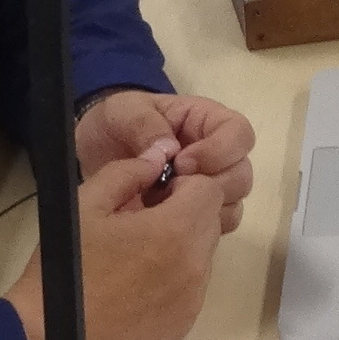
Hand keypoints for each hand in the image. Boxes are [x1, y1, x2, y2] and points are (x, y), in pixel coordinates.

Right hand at [5, 157, 234, 339]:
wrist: (49, 339)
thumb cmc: (66, 267)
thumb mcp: (86, 205)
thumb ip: (127, 173)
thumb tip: (157, 158)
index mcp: (176, 230)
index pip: (209, 189)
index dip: (183, 185)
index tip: (152, 196)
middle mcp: (195, 266)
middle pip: (210, 223)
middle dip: (185, 214)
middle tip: (140, 224)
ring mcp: (192, 301)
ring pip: (203, 257)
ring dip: (180, 248)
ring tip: (134, 258)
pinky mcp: (182, 327)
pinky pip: (191, 291)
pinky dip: (173, 282)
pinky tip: (134, 290)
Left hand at [79, 88, 257, 232]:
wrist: (96, 152)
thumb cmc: (116, 123)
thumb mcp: (122, 111)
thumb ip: (144, 124)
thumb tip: (170, 150)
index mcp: (206, 121)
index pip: (238, 133)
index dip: (219, 151)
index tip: (181, 164)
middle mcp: (217, 153)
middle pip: (242, 172)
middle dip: (211, 185)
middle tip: (171, 189)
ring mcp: (210, 184)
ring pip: (234, 201)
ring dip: (205, 208)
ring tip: (164, 204)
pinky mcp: (199, 211)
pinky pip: (218, 224)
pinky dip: (199, 228)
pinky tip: (166, 221)